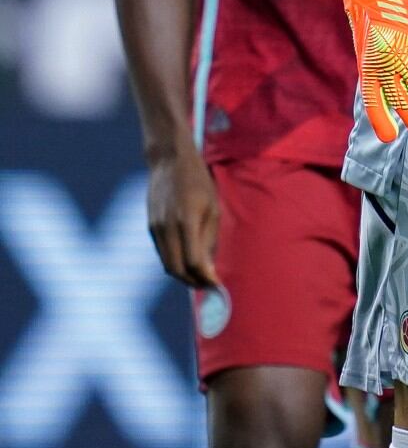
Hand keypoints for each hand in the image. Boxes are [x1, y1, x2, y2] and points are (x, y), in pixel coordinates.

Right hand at [146, 145, 219, 288]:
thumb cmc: (198, 182)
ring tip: (201, 278)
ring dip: (183, 276)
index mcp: (186, 221)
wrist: (168, 162)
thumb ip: (209, 238)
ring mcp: (155, 228)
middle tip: (210, 286)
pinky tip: (188, 263)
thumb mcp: (212, 207)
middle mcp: (167, 228)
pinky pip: (163, 253)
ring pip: (167, 264)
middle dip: (193, 282)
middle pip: (177, 269)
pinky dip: (175, 263)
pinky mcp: (150, 227)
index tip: (218, 286)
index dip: (205, 278)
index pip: (193, 262)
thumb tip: (209, 268)